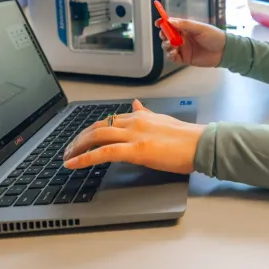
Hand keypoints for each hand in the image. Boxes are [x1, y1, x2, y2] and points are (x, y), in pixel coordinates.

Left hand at [62, 99, 204, 174]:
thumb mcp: (162, 119)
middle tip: (69, 149)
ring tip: (67, 157)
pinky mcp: (135, 150)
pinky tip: (74, 164)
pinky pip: (103, 152)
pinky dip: (85, 158)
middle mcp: (134, 122)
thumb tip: (135, 104)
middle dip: (79, 138)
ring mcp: (133, 135)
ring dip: (78, 146)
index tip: (82, 138)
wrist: (201, 144)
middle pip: (98, 126)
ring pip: (96, 136)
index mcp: (140, 116)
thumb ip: (146, 113)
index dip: (91, 129)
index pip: (109, 119)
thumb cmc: (187, 137)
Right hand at [155, 18, 225, 67]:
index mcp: (185, 28)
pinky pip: (173, 57)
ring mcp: (183, 48)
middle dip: (164, 35)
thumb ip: (185, 25)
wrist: (223, 51)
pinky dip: (170, 55)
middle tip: (166, 36)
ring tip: (172, 45)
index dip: (163, 23)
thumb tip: (170, 21)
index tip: (158, 23)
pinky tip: (174, 54)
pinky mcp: (184, 58)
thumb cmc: (214, 36)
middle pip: (166, 35)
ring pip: (167, 47)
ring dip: (166, 46)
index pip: (171, 24)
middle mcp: (182, 37)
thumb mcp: (200, 28)